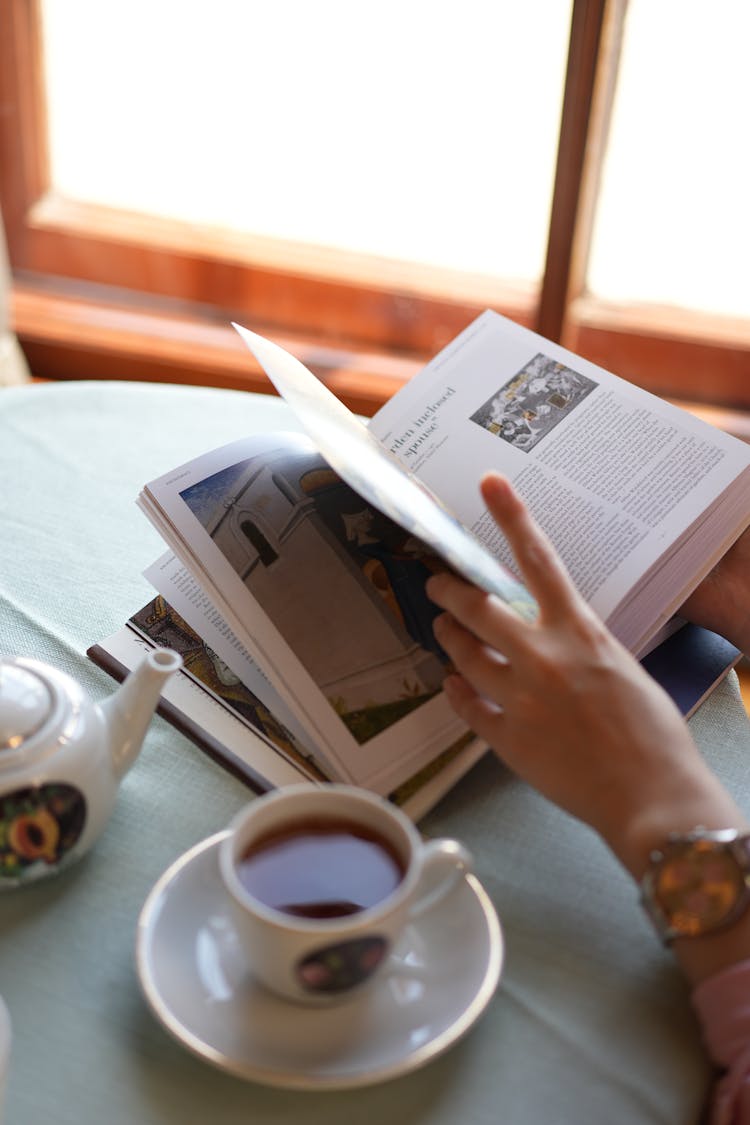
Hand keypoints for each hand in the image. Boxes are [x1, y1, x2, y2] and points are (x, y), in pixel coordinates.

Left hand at [426, 473, 745, 883]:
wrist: (654, 799)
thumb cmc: (653, 736)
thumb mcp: (622, 669)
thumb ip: (581, 647)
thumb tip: (555, 637)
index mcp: (581, 634)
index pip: (539, 560)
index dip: (512, 517)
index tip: (490, 485)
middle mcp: (545, 658)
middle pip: (478, 607)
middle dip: (449, 591)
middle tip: (436, 585)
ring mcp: (522, 699)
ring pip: (464, 654)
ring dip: (448, 638)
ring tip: (442, 631)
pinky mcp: (509, 740)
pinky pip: (466, 706)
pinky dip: (456, 691)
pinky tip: (452, 685)